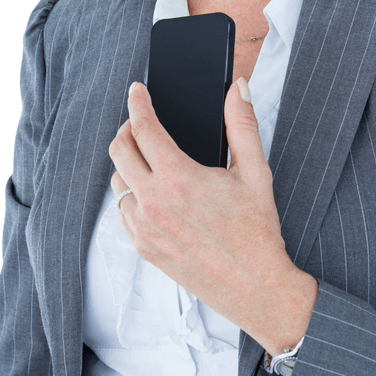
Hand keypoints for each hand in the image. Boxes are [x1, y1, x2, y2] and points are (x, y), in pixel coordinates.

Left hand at [109, 80, 318, 354]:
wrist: (255, 287)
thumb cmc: (258, 231)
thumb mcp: (256, 172)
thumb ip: (243, 124)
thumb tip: (238, 88)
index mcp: (178, 179)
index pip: (144, 128)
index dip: (138, 103)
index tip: (137, 90)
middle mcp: (153, 203)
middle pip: (119, 150)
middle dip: (127, 128)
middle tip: (142, 121)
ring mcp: (144, 228)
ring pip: (117, 181)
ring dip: (129, 162)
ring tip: (149, 156)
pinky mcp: (143, 247)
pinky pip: (123, 211)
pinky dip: (132, 194)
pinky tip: (153, 191)